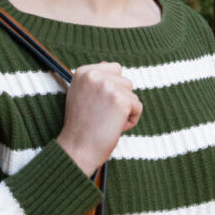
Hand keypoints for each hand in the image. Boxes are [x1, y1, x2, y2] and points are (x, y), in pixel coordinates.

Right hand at [55, 61, 142, 175]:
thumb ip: (94, 79)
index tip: (98, 105)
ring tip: (106, 122)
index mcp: (83, 72)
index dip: (111, 89)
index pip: (114, 69)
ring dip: (125, 110)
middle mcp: (94, 75)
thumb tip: (109, 65)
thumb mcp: (79, 94)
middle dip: (119, 100)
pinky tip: (114, 127)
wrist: (77, 150)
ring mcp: (108, 86)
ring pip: (132, 95)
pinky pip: (138, 107)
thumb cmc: (80, 127)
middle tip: (102, 116)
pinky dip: (131, 120)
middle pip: (125, 82)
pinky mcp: (121, 100)